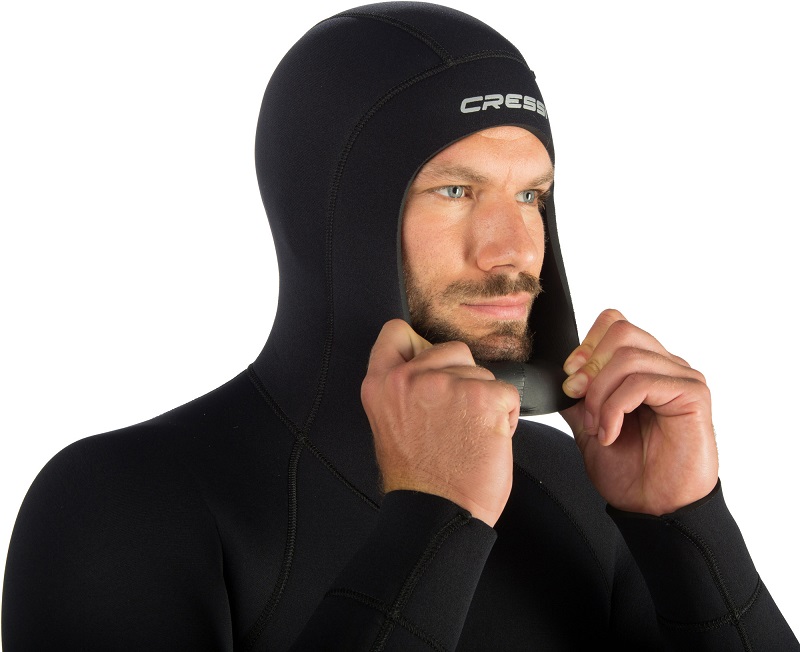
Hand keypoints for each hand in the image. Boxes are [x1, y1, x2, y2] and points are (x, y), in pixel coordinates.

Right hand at [361, 319, 520, 525]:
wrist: (437, 514)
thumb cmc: (419, 478)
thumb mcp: (391, 423)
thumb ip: (405, 390)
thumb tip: (434, 367)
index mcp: (381, 384)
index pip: (395, 332)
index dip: (418, 345)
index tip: (430, 367)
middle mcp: (410, 377)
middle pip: (452, 349)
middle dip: (462, 376)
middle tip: (455, 418)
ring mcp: (447, 384)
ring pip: (482, 372)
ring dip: (484, 400)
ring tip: (470, 435)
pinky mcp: (483, 396)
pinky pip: (507, 394)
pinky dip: (505, 417)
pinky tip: (488, 441)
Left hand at [559, 309, 717, 514]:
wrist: (653, 508)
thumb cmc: (631, 471)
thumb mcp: (589, 427)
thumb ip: (578, 398)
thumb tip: (556, 376)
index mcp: (642, 367)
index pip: (614, 323)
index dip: (586, 345)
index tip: (570, 377)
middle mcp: (664, 366)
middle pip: (620, 331)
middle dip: (589, 367)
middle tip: (578, 399)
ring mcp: (681, 377)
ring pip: (628, 356)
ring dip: (600, 394)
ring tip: (598, 426)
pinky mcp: (692, 395)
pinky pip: (643, 382)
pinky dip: (616, 408)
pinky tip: (611, 433)